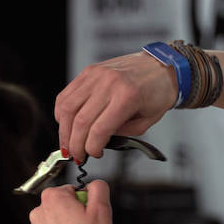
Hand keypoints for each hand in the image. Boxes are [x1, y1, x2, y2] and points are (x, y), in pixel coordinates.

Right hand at [55, 50, 177, 161]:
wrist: (160, 67)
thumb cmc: (157, 92)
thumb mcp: (147, 121)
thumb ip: (123, 134)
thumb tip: (98, 142)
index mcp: (128, 96)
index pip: (99, 130)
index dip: (92, 148)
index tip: (93, 155)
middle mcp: (109, 83)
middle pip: (80, 121)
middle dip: (75, 144)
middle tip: (77, 156)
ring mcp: (96, 75)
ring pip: (67, 108)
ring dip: (64, 131)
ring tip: (67, 144)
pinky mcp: (89, 71)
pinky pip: (66, 95)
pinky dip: (62, 113)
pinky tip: (67, 125)